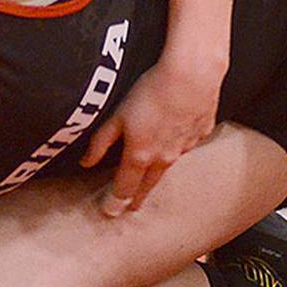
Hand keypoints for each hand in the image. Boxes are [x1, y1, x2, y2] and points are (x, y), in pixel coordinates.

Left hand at [80, 52, 224, 214]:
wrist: (192, 74)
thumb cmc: (151, 90)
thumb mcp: (117, 116)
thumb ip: (100, 142)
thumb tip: (85, 162)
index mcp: (140, 155)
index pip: (125, 188)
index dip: (115, 201)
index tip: (110, 212)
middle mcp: (164, 157)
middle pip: (149, 185)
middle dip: (138, 197)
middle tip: (132, 207)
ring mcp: (186, 147)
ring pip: (169, 163)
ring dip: (158, 169)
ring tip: (151, 172)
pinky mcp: (201, 132)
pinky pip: (188, 142)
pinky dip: (179, 141)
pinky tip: (176, 130)